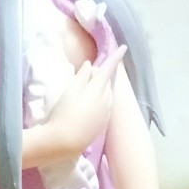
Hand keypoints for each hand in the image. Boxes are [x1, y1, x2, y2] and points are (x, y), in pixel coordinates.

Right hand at [42, 45, 126, 160]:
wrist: (66, 141)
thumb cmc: (65, 112)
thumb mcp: (70, 90)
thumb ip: (81, 76)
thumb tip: (90, 65)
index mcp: (98, 88)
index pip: (109, 68)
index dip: (116, 56)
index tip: (124, 47)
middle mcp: (107, 99)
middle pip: (106, 82)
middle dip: (100, 76)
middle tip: (87, 75)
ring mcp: (106, 113)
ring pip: (107, 95)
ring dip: (100, 90)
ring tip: (85, 94)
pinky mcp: (103, 123)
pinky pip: (105, 107)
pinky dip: (100, 102)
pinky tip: (87, 108)